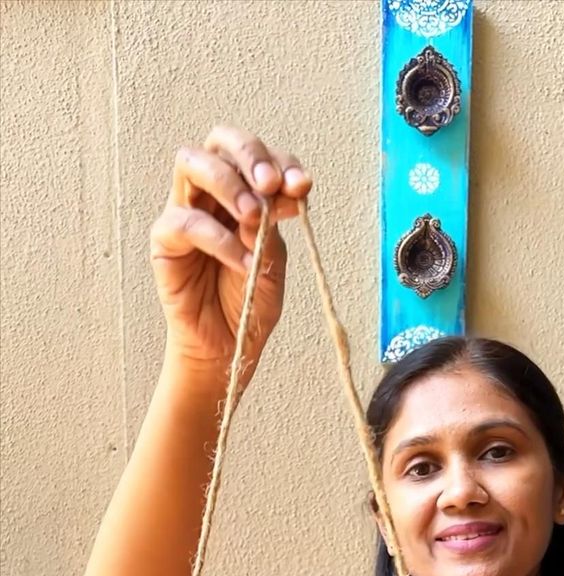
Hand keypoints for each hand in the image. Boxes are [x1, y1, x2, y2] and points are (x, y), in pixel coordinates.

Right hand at [150, 125, 311, 373]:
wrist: (228, 348)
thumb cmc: (248, 304)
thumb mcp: (273, 262)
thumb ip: (272, 227)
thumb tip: (276, 192)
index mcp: (243, 192)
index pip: (257, 156)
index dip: (281, 161)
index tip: (301, 186)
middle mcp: (210, 194)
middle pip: (219, 143)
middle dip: (249, 154)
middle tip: (271, 184)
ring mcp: (184, 212)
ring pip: (191, 163)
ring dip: (226, 182)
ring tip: (252, 216)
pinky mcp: (164, 241)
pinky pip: (185, 222)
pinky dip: (218, 238)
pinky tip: (242, 261)